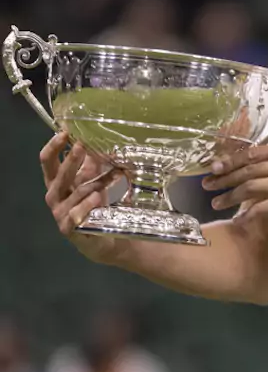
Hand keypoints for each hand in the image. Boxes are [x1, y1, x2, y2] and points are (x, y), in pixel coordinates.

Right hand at [39, 132, 127, 263]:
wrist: (109, 239)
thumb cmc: (100, 206)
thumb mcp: (97, 181)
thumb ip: (95, 164)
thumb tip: (101, 142)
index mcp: (58, 182)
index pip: (48, 162)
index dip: (53, 146)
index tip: (65, 132)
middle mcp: (55, 196)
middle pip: (58, 175)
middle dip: (70, 160)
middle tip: (81, 146)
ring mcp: (60, 213)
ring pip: (75, 193)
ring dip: (95, 183)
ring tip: (115, 177)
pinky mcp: (69, 228)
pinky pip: (76, 213)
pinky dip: (88, 204)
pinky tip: (98, 198)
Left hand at [202, 143, 267, 239]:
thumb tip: (240, 171)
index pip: (253, 152)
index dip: (230, 160)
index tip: (213, 167)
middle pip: (248, 168)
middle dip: (224, 178)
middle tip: (207, 185)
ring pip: (249, 187)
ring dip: (229, 196)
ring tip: (215, 204)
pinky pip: (259, 207)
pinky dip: (246, 214)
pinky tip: (238, 220)